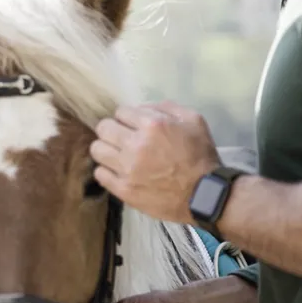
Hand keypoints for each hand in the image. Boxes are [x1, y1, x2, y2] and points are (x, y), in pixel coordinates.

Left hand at [90, 101, 221, 223]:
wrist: (204, 194)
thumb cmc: (200, 155)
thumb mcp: (193, 120)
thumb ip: (166, 108)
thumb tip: (141, 108)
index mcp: (152, 125)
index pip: (120, 112)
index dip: (127, 118)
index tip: (133, 126)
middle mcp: (135, 145)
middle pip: (103, 128)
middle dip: (112, 130)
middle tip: (122, 138)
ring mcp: (127, 169)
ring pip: (97, 150)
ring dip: (106, 149)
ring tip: (117, 155)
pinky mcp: (123, 189)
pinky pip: (99, 173)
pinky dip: (106, 170)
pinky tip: (118, 171)